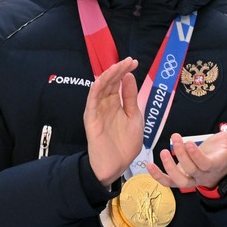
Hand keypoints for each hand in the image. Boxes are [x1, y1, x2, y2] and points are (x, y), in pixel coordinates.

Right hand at [83, 57, 142, 185]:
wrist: (116, 166)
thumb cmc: (125, 145)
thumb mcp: (134, 117)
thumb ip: (130, 98)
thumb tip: (129, 77)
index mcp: (116, 104)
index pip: (119, 83)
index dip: (125, 71)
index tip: (134, 62)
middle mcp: (106, 105)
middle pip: (110, 82)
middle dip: (119, 70)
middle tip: (128, 61)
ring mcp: (98, 111)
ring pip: (100, 89)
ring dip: (108, 76)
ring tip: (117, 66)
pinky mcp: (91, 119)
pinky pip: (92, 102)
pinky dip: (95, 90)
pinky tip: (100, 81)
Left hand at [147, 124, 226, 190]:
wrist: (220, 167)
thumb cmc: (226, 151)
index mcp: (215, 165)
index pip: (205, 164)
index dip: (195, 156)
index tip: (189, 142)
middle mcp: (202, 175)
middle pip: (190, 170)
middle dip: (181, 155)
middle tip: (176, 137)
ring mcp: (191, 179)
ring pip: (179, 180)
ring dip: (169, 167)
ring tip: (164, 152)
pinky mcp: (181, 179)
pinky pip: (168, 182)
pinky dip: (158, 176)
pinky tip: (149, 166)